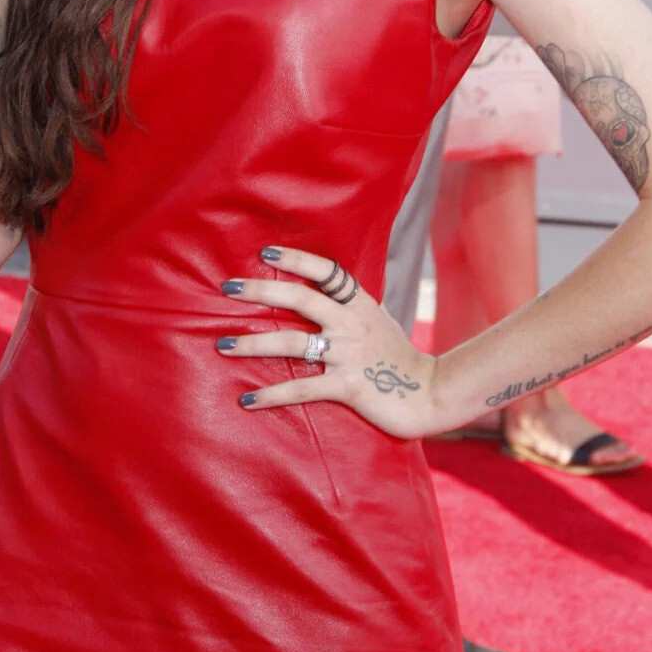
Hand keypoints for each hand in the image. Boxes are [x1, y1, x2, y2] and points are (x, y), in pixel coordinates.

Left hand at [218, 247, 436, 439]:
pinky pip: (302, 388)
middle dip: (261, 291)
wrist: (428, 393)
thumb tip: (324, 287)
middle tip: (228, 288)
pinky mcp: (347, 386)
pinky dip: (272, 394)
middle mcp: (351, 323)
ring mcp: (348, 353)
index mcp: (359, 303)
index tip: (266, 252)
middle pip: (301, 298)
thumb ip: (350, 305)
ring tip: (223, 344)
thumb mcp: (377, 319)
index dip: (296, 260)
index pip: (326, 272)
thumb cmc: (397, 356)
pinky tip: (247, 399)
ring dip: (253, 343)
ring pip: (292, 342)